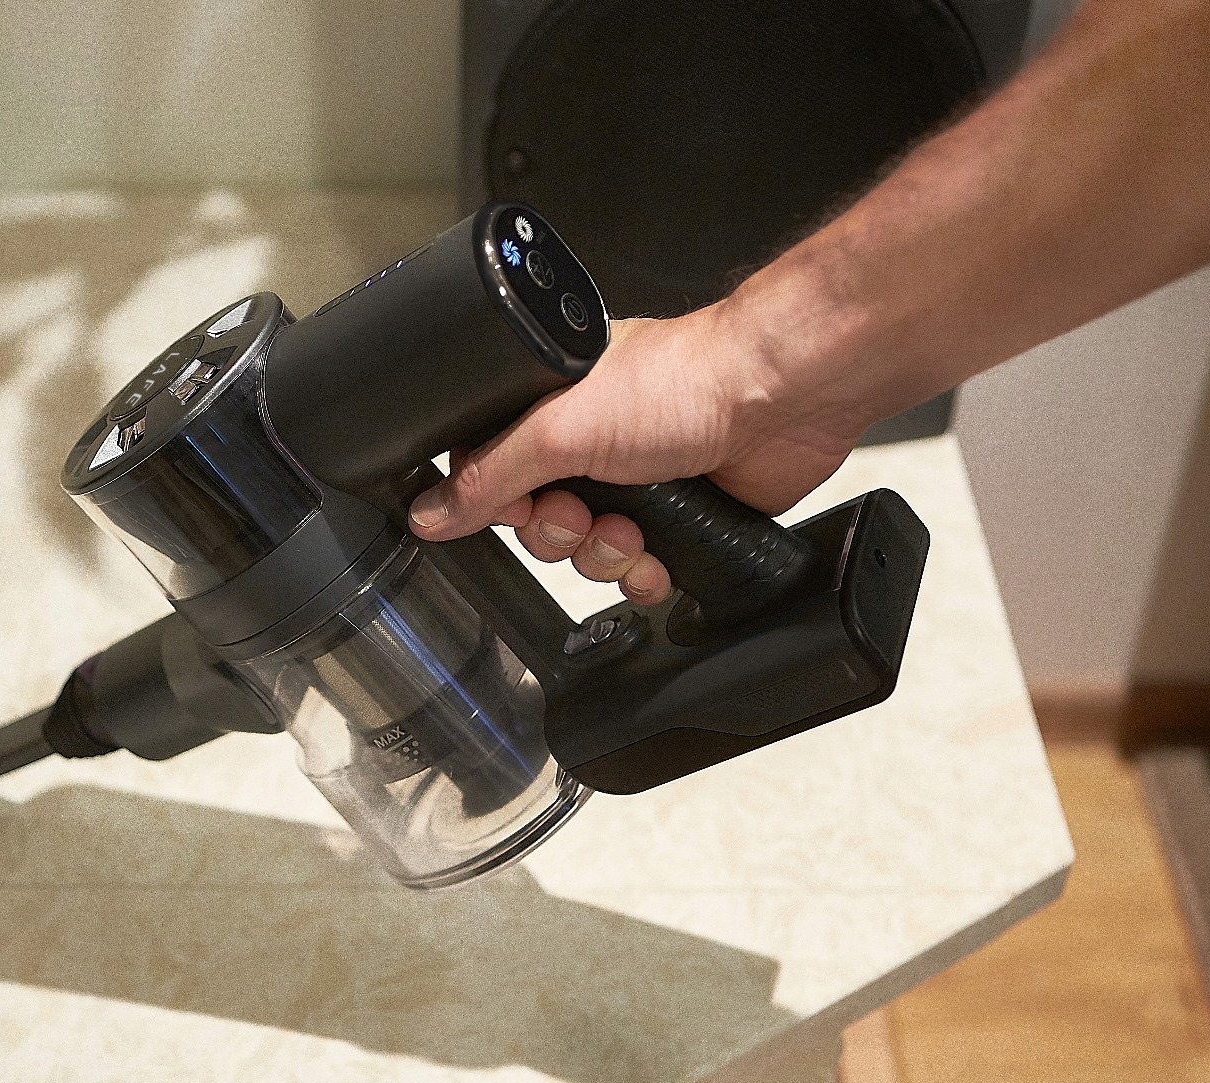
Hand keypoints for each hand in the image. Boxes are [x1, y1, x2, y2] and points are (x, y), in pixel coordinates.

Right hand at [406, 306, 876, 603]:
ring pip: (587, 552)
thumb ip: (489, 474)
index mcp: (553, 405)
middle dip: (558, 533)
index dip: (496, 502)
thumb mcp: (560, 427)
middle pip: (537, 521)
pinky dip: (644, 574)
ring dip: (604, 554)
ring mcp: (637, 481)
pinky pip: (638, 570)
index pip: (492, 470)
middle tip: (582, 512)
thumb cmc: (685, 379)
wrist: (779, 398)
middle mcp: (592, 442)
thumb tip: (430, 511)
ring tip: (631, 529)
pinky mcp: (679, 517)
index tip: (519, 506)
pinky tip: (658, 557)